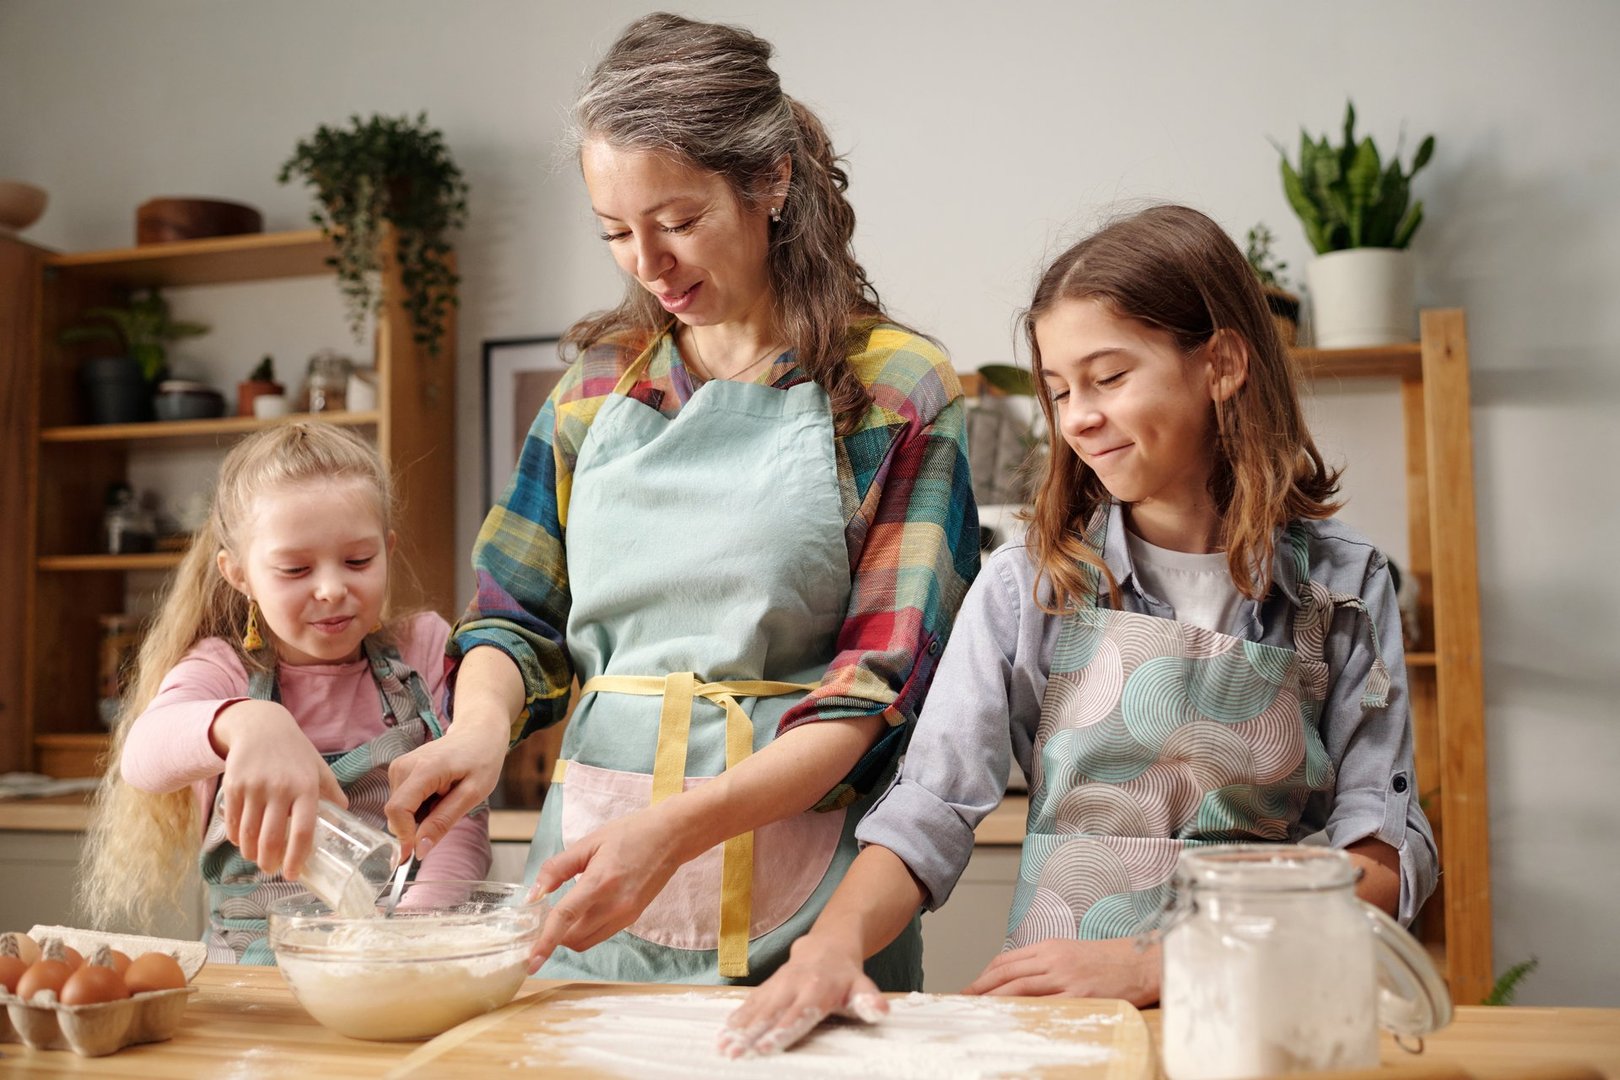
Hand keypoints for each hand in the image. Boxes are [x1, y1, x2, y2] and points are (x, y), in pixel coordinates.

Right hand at [211, 700, 345, 878]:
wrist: (262, 726)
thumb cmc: (295, 752)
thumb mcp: (318, 768)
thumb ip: (331, 791)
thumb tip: (346, 814)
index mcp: (306, 787)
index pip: (303, 831)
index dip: (296, 858)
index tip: (293, 874)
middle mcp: (280, 788)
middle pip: (271, 838)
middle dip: (269, 862)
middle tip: (271, 870)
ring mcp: (255, 787)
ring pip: (249, 833)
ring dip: (251, 853)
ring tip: (257, 859)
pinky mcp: (234, 785)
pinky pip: (232, 821)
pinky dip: (236, 837)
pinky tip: (242, 843)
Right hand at [384, 708, 507, 858]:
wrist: (479, 732)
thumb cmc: (481, 759)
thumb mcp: (472, 794)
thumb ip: (443, 821)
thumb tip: (419, 850)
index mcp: (423, 769)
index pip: (398, 810)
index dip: (403, 837)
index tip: (414, 854)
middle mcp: (403, 766)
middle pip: (397, 813)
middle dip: (418, 824)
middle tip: (449, 808)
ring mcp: (399, 767)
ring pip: (400, 810)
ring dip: (421, 814)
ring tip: (446, 796)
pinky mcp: (399, 770)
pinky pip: (403, 801)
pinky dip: (420, 806)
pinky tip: (439, 792)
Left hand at [524, 807, 685, 972]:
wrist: (670, 837)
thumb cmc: (631, 833)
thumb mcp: (589, 843)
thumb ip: (557, 868)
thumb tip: (534, 894)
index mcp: (600, 882)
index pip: (565, 918)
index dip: (545, 942)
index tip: (531, 962)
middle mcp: (615, 905)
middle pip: (573, 939)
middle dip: (553, 935)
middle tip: (542, 917)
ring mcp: (626, 915)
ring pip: (586, 942)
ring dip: (568, 935)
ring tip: (563, 912)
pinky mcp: (632, 918)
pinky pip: (600, 934)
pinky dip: (585, 929)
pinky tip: (583, 909)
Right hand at [718, 936, 887, 1057]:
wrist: (827, 946)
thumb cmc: (846, 976)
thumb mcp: (862, 986)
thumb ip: (869, 1000)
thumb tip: (880, 1010)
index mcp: (818, 989)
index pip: (798, 1013)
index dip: (782, 1031)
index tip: (765, 1047)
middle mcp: (794, 985)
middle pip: (771, 1014)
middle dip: (751, 1035)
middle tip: (734, 1054)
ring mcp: (778, 984)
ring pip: (756, 1008)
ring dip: (738, 1029)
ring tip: (722, 1047)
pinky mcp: (768, 985)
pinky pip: (750, 1002)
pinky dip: (736, 1017)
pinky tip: (723, 1033)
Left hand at [962, 937, 1161, 1005]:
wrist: (1145, 962)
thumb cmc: (1113, 959)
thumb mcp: (1074, 952)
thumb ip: (1049, 963)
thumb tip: (1024, 979)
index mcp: (1051, 946)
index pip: (1007, 960)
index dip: (985, 975)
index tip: (972, 987)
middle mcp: (1054, 959)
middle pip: (1006, 973)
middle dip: (980, 987)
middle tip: (962, 1000)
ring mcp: (1065, 977)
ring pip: (1018, 987)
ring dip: (993, 999)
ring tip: (976, 1009)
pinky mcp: (1079, 995)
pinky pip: (1044, 1004)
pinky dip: (1023, 1010)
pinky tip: (1010, 1018)